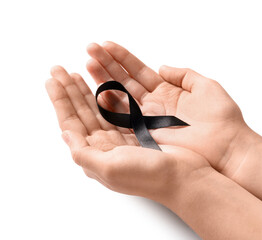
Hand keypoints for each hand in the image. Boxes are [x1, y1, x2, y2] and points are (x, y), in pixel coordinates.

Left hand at [45, 66, 210, 203]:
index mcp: (96, 154)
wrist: (182, 177)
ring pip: (99, 108)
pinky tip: (102, 84)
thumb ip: (83, 154)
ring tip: (76, 73)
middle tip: (59, 70)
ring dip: (87, 90)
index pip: (71, 123)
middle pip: (82, 112)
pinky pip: (119, 108)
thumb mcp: (109, 169)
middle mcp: (106, 145)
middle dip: (70, 91)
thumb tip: (64, 134)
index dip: (61, 101)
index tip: (52, 80)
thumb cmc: (147, 176)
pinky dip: (109, 95)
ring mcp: (122, 136)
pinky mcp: (138, 129)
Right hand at [86, 42, 252, 175]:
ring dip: (103, 81)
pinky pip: (123, 118)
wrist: (227, 148)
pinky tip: (95, 92)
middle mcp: (153, 105)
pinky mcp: (145, 135)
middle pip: (125, 82)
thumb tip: (162, 66)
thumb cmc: (222, 118)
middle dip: (107, 65)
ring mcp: (147, 120)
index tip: (106, 46)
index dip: (122, 58)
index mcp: (167, 91)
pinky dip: (109, 106)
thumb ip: (183, 75)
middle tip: (90, 50)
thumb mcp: (205, 87)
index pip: (139, 71)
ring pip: (120, 97)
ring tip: (87, 65)